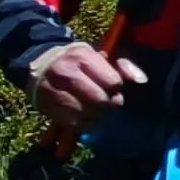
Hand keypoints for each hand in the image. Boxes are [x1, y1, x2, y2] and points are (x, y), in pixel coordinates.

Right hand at [30, 40, 144, 126]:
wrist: (39, 65)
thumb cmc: (76, 61)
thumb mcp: (98, 55)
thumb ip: (122, 66)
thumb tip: (141, 80)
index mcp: (82, 58)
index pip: (112, 81)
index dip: (117, 87)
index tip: (114, 86)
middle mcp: (67, 74)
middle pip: (100, 100)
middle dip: (110, 104)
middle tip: (110, 102)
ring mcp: (55, 92)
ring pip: (87, 114)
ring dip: (98, 116)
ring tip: (99, 110)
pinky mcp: (48, 108)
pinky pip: (74, 123)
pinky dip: (84, 123)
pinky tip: (86, 117)